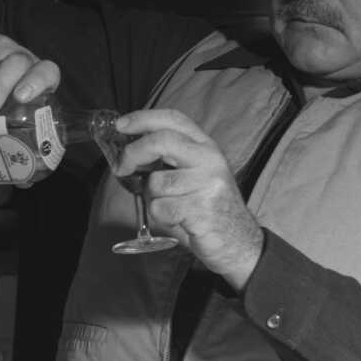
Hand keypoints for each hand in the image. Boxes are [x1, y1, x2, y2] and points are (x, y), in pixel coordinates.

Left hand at [111, 107, 263, 290]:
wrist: (239, 241)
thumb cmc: (208, 209)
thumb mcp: (195, 175)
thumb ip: (170, 160)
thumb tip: (129, 154)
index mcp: (206, 147)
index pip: (174, 119)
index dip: (143, 118)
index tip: (121, 125)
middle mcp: (210, 160)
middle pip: (161, 141)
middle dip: (133, 153)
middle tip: (121, 167)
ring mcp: (208, 183)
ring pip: (156, 182)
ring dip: (153, 199)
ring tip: (173, 208)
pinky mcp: (201, 209)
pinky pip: (160, 208)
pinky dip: (162, 217)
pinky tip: (180, 220)